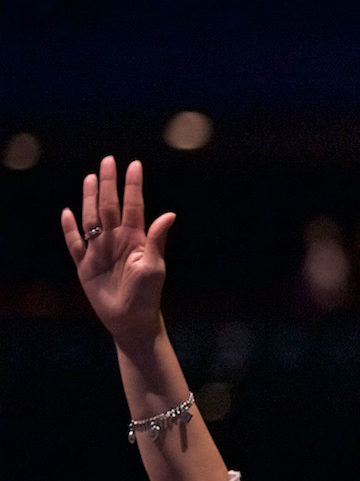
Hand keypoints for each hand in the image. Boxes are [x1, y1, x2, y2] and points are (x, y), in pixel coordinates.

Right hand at [59, 157, 175, 347]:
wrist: (131, 320)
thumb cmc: (148, 294)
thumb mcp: (154, 266)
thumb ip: (158, 239)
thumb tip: (169, 214)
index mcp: (136, 239)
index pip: (133, 206)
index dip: (133, 186)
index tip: (135, 165)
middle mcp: (116, 240)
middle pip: (109, 206)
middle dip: (109, 184)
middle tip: (108, 160)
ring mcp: (99, 250)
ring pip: (91, 218)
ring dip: (90, 199)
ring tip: (90, 178)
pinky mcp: (85, 264)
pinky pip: (74, 242)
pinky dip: (69, 228)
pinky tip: (68, 212)